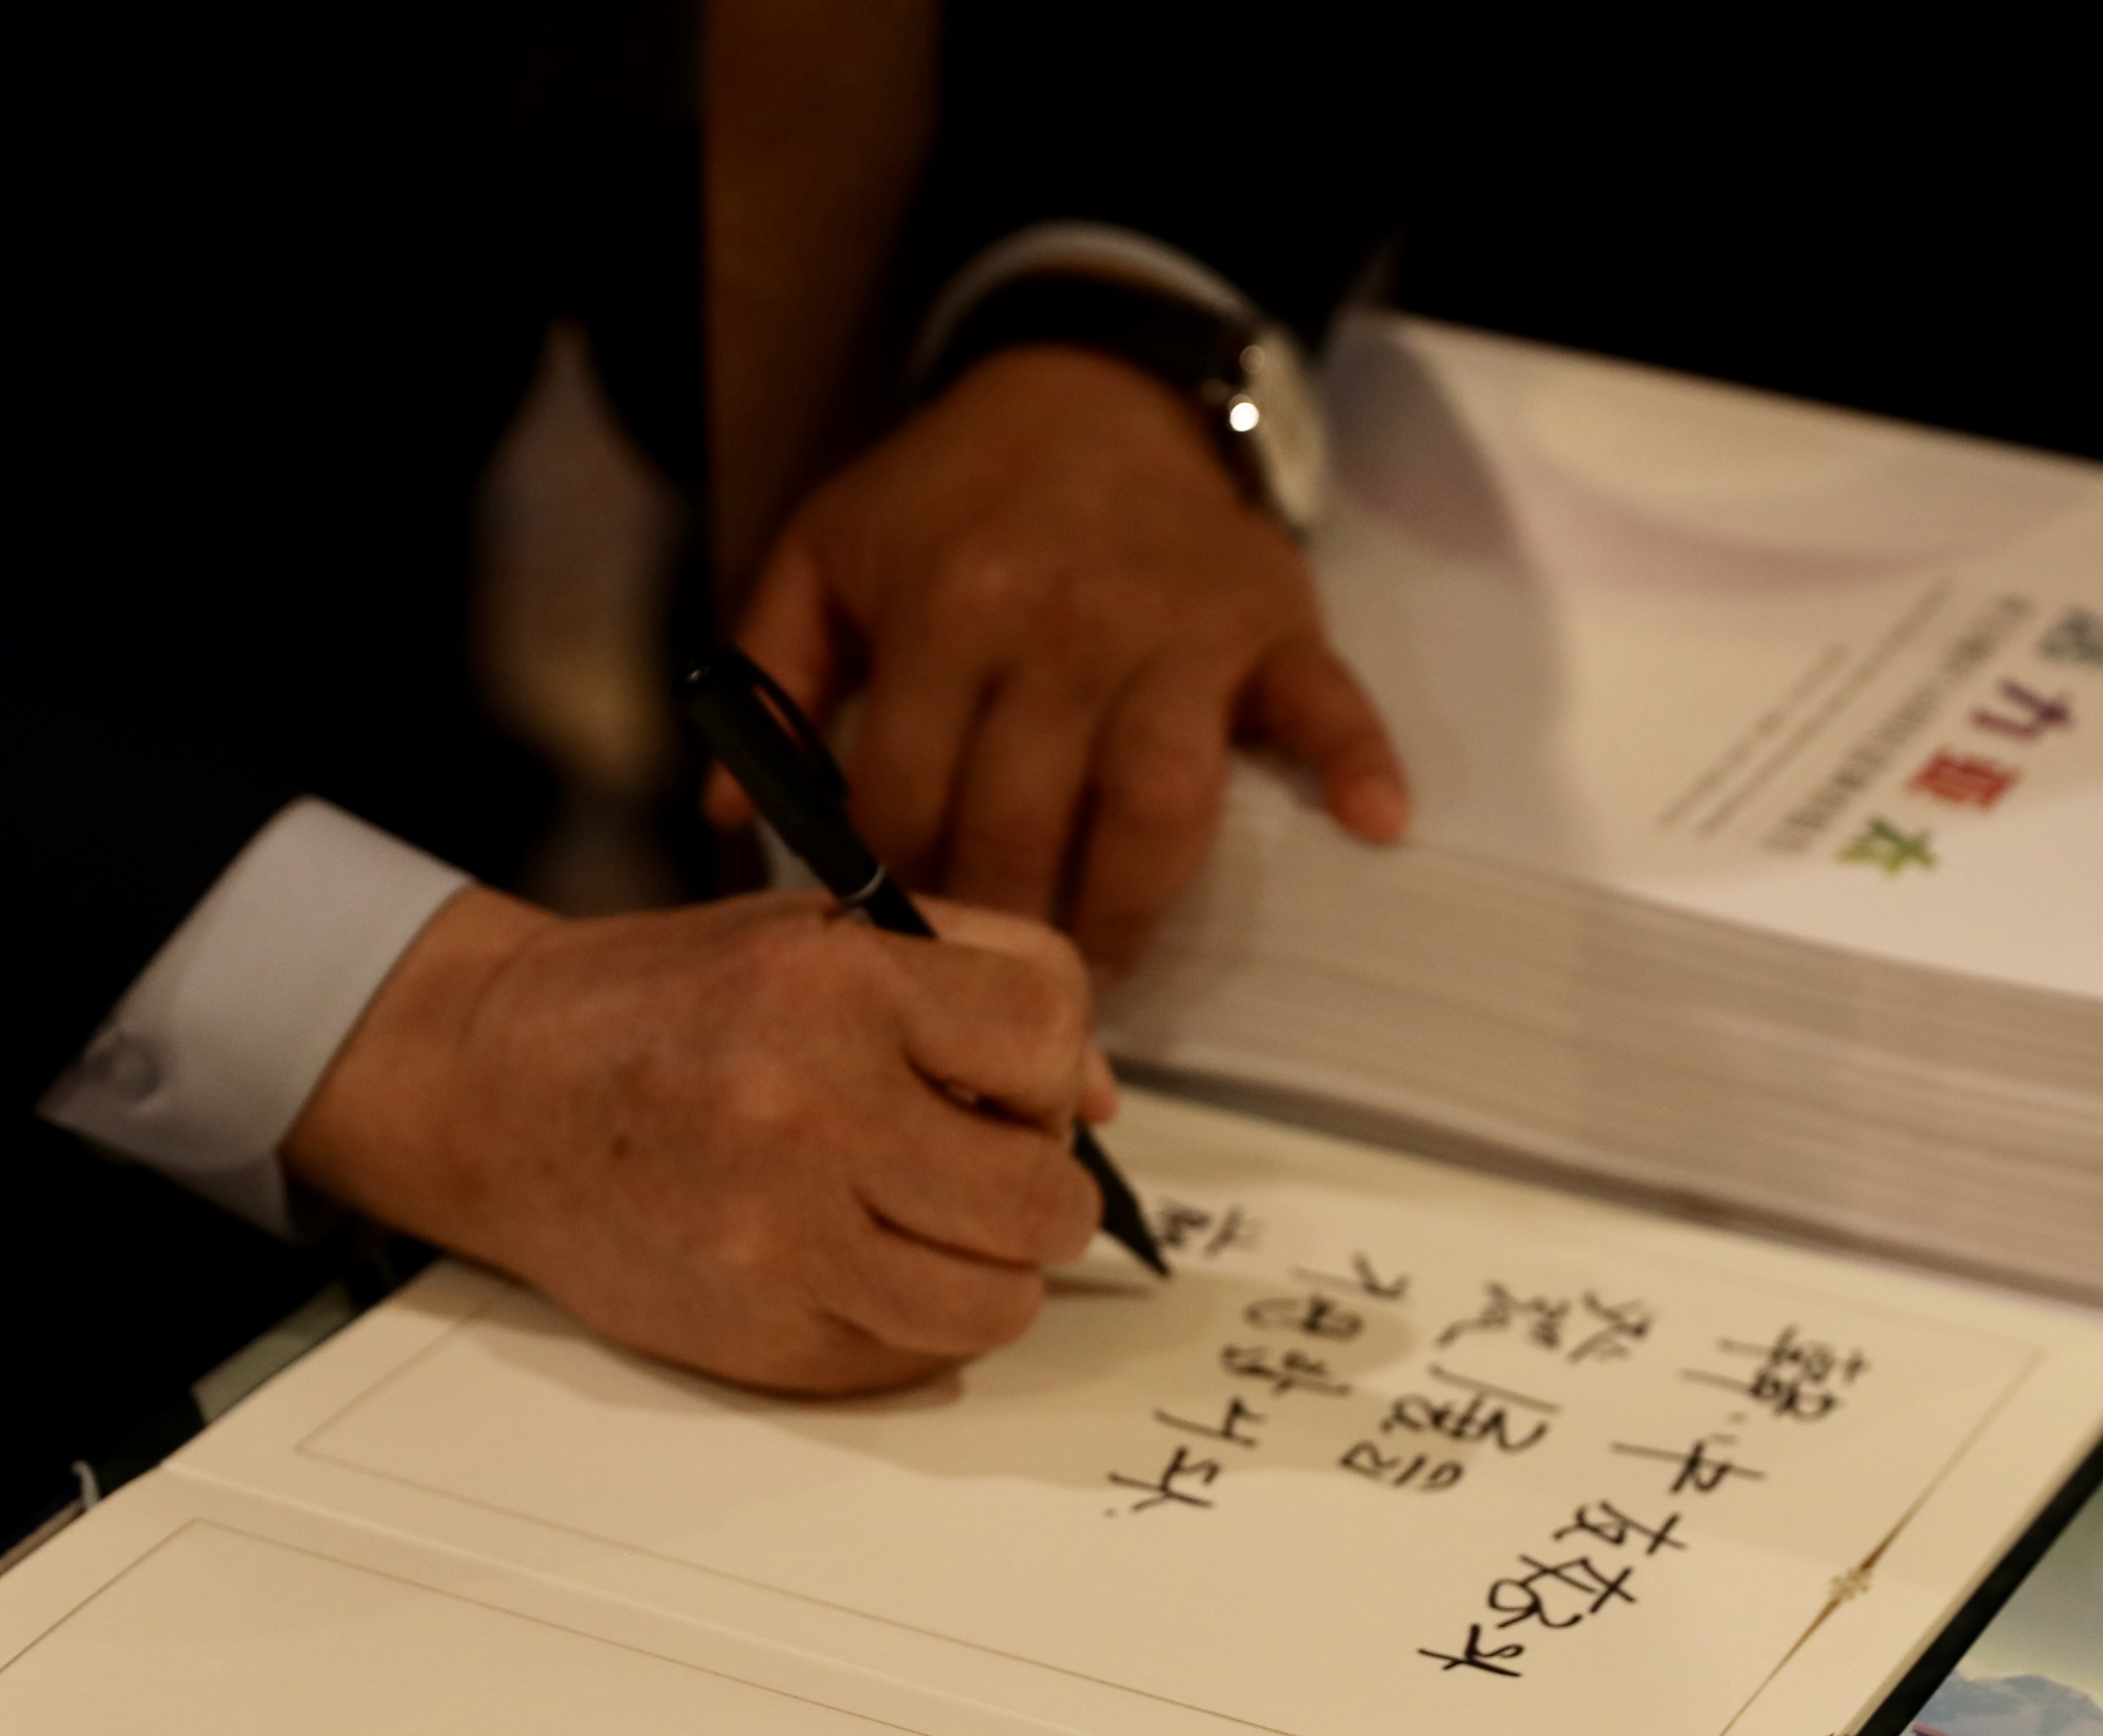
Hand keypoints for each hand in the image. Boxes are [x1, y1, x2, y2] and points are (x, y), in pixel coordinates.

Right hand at [285, 885, 1114, 1393]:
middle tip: (987, 1168)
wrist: (496, 1091)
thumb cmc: (675, 1005)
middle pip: (1040, 1204)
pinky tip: (859, 1264)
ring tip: (932, 1225)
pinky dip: (915, 1324)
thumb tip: (1096, 1100)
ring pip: (997, 1306)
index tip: (1000, 1077)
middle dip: (1039, 1191)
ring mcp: (779, 1245)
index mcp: (831, 988)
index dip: (1043, 1070)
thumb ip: (988, 978)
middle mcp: (806, 1116)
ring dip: (991, 1271)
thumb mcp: (827, 930)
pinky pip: (915, 1362)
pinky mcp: (759, 1340)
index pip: (1044, 1043)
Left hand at [726, 340, 1409, 974]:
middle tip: (986, 989)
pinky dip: (1357, 759)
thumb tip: (727, 813)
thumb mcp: (829, 550)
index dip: (890, 890)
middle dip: (1001, 926)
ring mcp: (1175, 629)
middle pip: (1027, 825)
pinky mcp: (1268, 620)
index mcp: (946, 611)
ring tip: (1098, 973)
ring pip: (1158, 804)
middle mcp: (1061, 625)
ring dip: (1130, 910)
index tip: (891, 946)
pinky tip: (1375, 822)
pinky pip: (1326, 699)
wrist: (1091, 380)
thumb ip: (765, 675)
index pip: (907, 798)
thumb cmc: (953, 490)